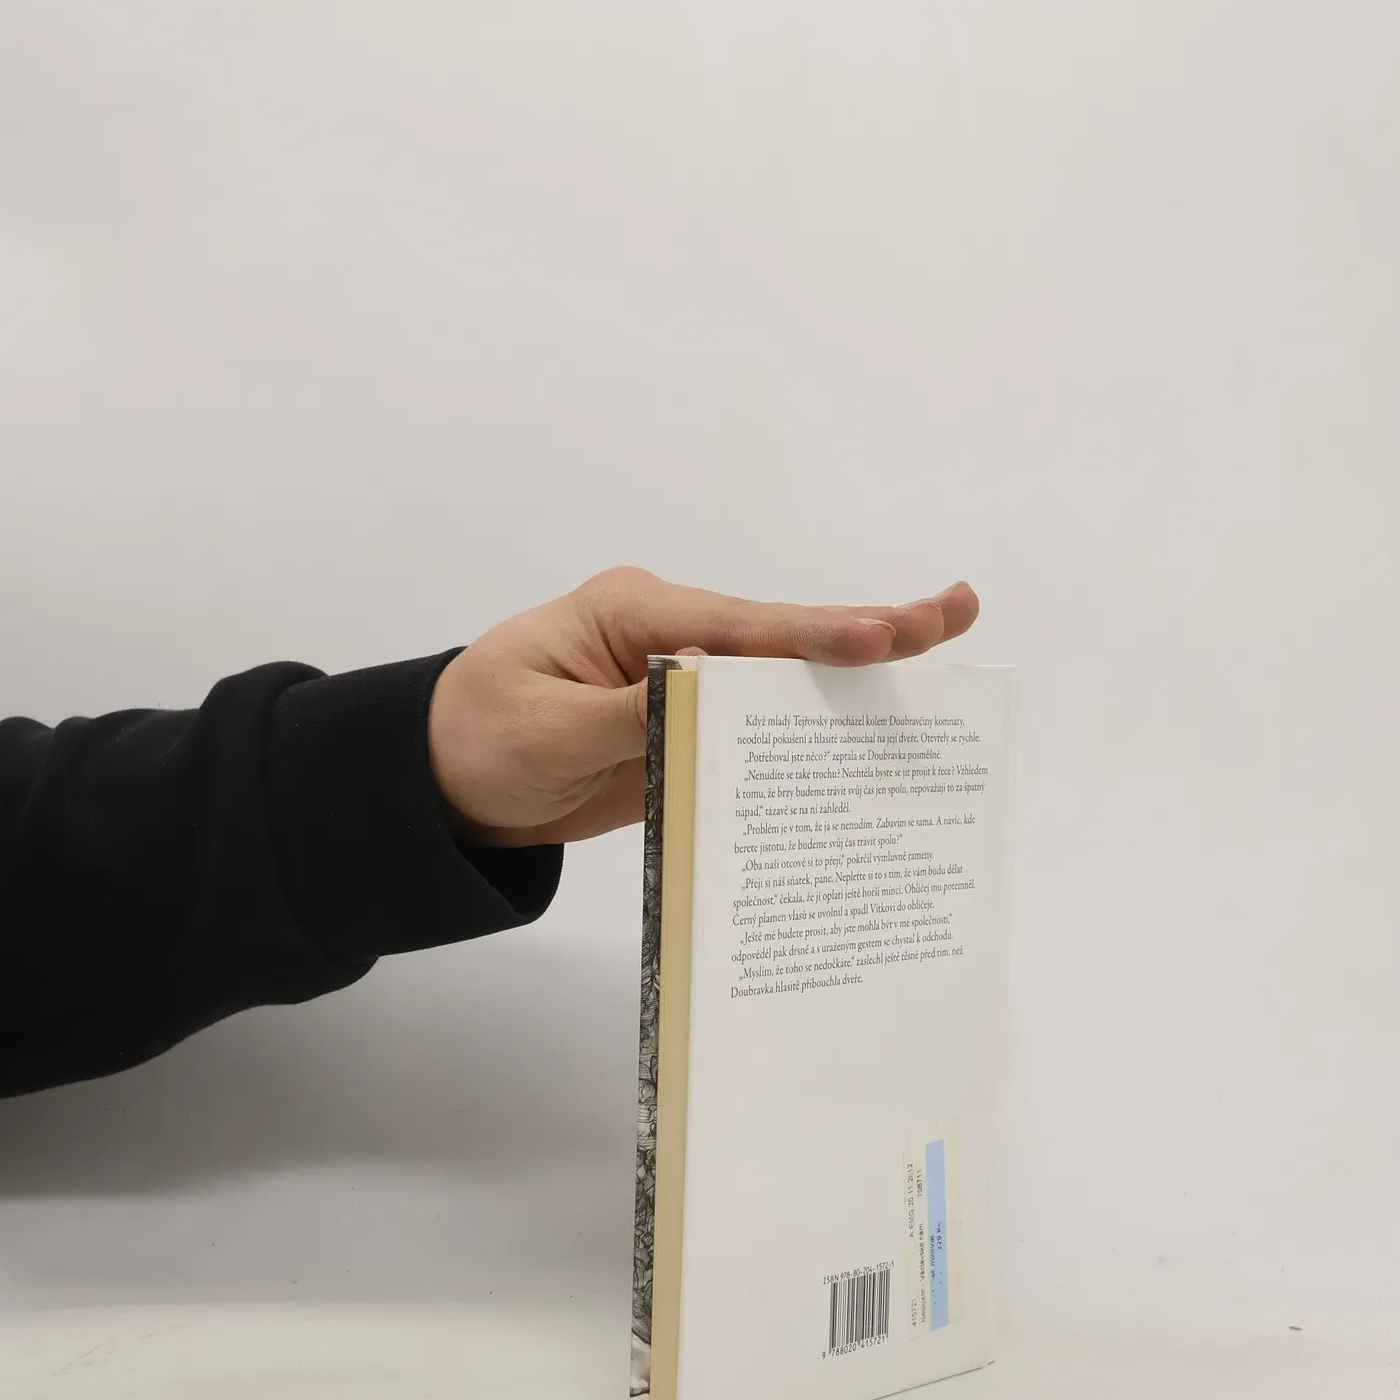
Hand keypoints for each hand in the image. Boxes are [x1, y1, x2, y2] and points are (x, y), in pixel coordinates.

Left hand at [427, 566, 979, 845]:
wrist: (443, 786)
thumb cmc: (478, 737)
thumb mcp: (544, 728)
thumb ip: (631, 712)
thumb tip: (710, 688)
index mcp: (633, 612)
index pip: (738, 625)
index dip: (814, 636)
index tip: (881, 636)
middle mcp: (671, 636)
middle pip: (781, 641)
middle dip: (868, 633)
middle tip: (955, 614)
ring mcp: (684, 682)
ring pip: (783, 686)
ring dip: (856, 685)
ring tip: (944, 669)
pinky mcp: (686, 732)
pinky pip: (756, 737)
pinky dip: (811, 741)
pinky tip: (870, 749)